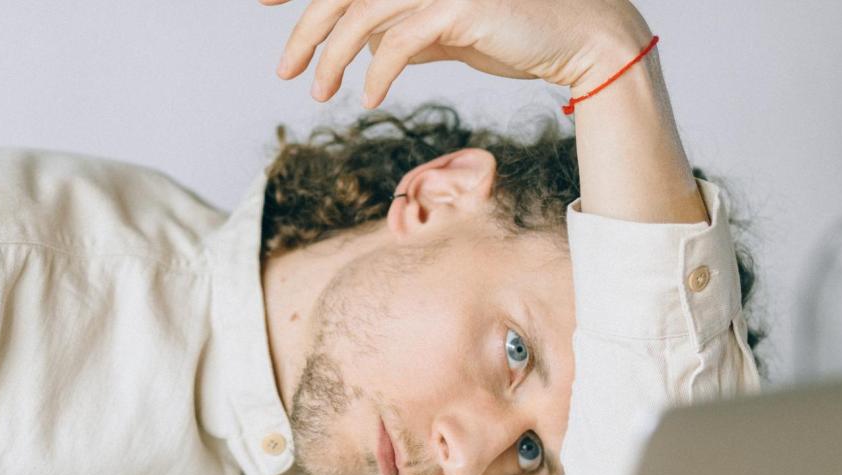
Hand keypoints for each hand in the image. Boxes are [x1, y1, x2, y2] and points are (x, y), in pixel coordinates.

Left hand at [263, 0, 651, 107]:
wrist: (579, 41)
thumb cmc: (515, 35)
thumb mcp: (449, 33)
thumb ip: (409, 32)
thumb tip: (372, 50)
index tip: (262, 2)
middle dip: (304, 28)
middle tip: (283, 71)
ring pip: (362, 12)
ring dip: (332, 57)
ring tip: (318, 93)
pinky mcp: (460, 5)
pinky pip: (398, 40)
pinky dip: (376, 72)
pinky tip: (369, 98)